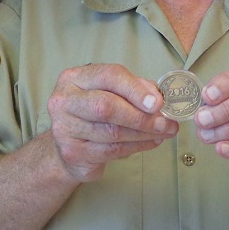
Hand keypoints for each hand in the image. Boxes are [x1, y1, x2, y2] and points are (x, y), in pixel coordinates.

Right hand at [47, 64, 178, 181]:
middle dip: (141, 116)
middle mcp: (63, 101)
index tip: (158, 102)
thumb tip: (157, 97)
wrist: (65, 143)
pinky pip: (111, 151)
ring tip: (163, 133)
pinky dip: (136, 147)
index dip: (135, 89)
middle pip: (106, 107)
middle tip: (165, 123)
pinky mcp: (72, 153)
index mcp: (72, 78)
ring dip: (144, 134)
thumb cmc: (90, 112)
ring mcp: (64, 129)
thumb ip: (131, 88)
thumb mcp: (107, 91)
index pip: (108, 76)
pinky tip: (149, 142)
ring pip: (112, 133)